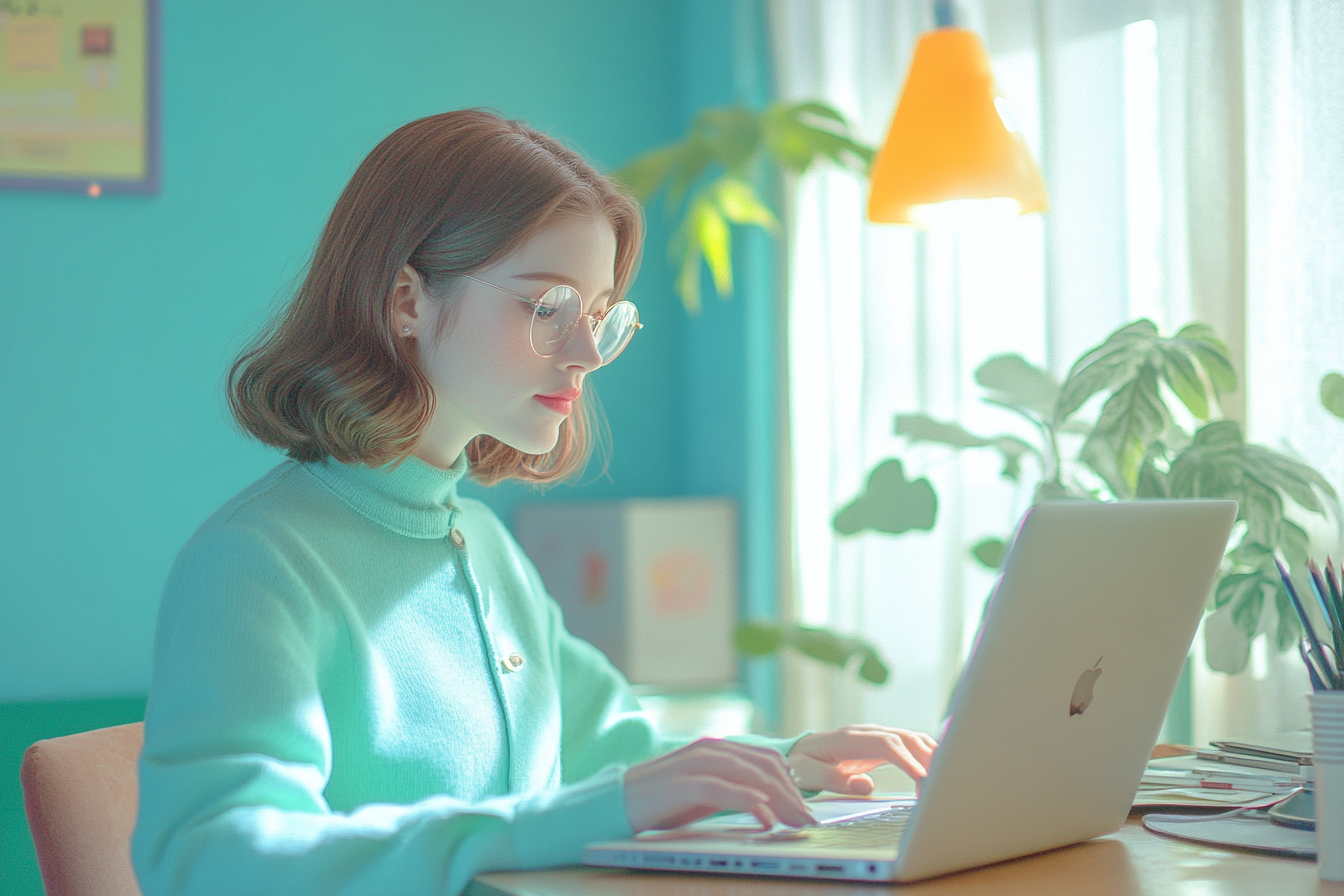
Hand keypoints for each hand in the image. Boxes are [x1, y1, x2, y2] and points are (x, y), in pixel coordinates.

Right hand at [624, 738, 817, 832]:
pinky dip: (747, 801)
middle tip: (807, 820)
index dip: (794, 784)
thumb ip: (735, 788)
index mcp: (719, 748)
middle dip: (792, 794)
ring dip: (778, 799)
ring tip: (795, 821)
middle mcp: (711, 749)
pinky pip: (723, 789)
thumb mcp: (706, 792)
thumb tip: (773, 801)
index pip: (769, 759)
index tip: (808, 809)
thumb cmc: (663, 800)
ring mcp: (696, 763)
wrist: (617, 802)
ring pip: (750, 775)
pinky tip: (764, 816)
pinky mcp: (682, 783)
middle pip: (766, 766)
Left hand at [787, 724, 937, 795]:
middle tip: (938, 786)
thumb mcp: (807, 773)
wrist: (799, 753)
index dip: (906, 759)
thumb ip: (832, 780)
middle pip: (904, 738)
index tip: (922, 778)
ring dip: (929, 757)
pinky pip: (909, 746)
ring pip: (911, 739)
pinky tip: (935, 773)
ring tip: (941, 782)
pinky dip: (925, 757)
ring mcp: (875, 736)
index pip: (885, 743)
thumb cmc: (801, 763)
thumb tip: (866, 785)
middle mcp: (866, 733)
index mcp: (848, 739)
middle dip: (925, 759)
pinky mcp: (882, 745)